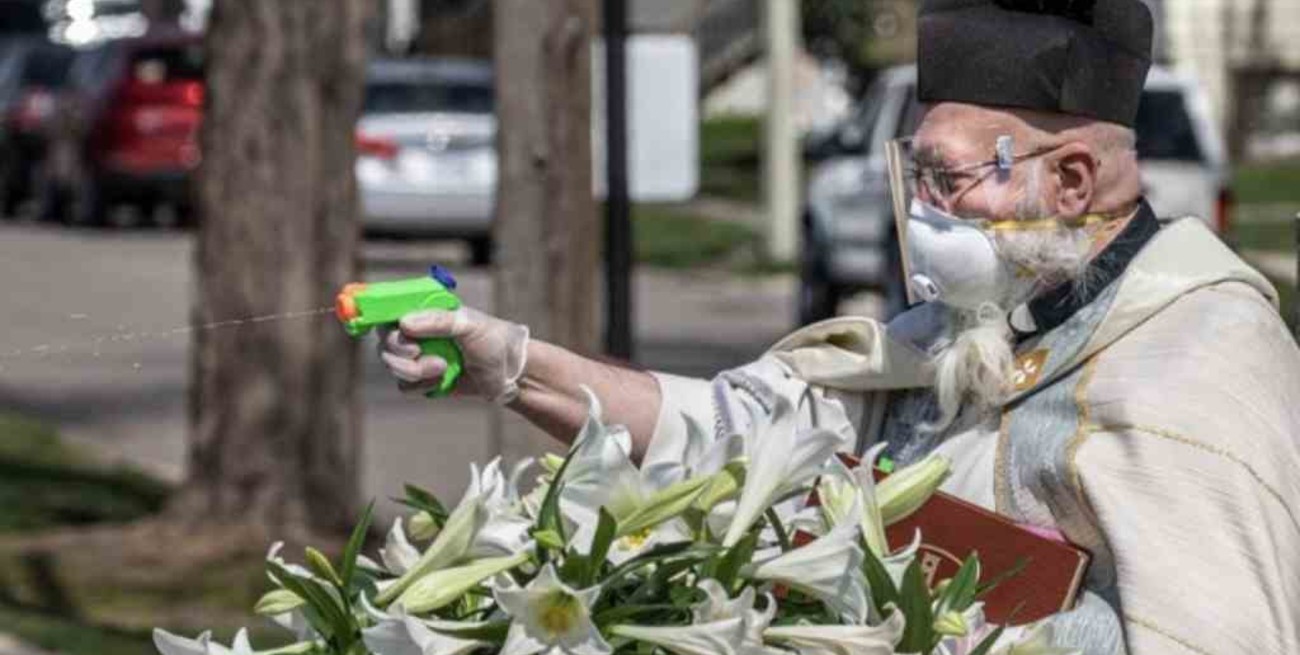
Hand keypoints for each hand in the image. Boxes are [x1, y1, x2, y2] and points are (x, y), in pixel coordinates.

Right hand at [378, 306, 529, 403]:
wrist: (509, 374)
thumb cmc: (493, 341)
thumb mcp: (469, 325)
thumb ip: (438, 321)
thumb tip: (404, 323)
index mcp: (426, 311)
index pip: (390, 309)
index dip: (380, 317)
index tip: (386, 327)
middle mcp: (418, 332)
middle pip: (386, 340)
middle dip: (399, 350)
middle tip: (418, 352)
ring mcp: (419, 357)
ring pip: (392, 365)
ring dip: (414, 370)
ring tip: (442, 367)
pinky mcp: (423, 380)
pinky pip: (404, 386)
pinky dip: (420, 385)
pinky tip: (442, 380)